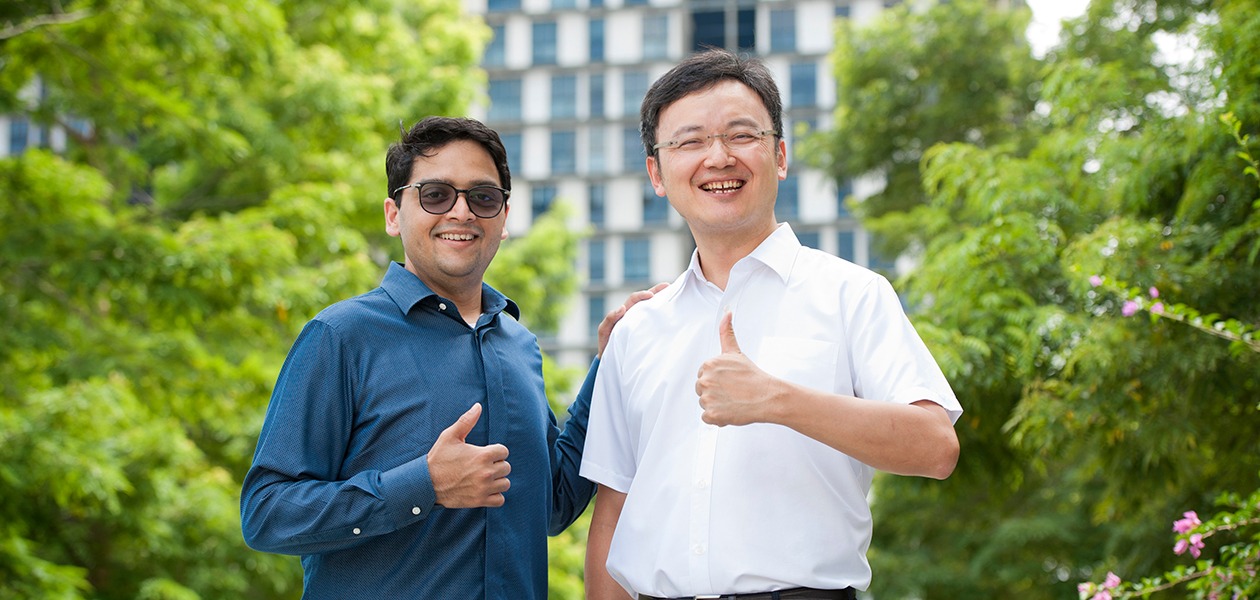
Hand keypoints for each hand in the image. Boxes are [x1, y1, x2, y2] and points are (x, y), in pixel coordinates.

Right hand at [427, 403, 510, 507]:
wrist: (425, 483)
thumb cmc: (438, 458)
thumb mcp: (450, 436)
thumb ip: (466, 421)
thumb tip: (478, 406)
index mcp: (482, 455)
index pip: (504, 451)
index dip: (495, 451)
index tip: (485, 454)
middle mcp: (486, 472)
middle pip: (506, 467)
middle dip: (497, 465)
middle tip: (483, 465)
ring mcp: (484, 488)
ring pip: (505, 483)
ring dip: (498, 480)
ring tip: (485, 477)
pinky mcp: (479, 501)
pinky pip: (500, 500)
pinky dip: (495, 495)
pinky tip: (486, 489)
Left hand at [597, 282, 668, 357]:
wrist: (611, 360)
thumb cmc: (606, 345)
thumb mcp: (604, 331)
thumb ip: (609, 319)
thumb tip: (622, 307)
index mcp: (624, 313)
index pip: (634, 299)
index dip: (642, 295)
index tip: (651, 295)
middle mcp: (633, 315)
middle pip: (645, 299)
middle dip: (656, 291)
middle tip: (668, 286)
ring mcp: (640, 323)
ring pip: (651, 308)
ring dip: (661, 300)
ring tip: (673, 294)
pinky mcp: (646, 332)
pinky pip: (654, 321)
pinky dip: (662, 315)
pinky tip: (671, 313)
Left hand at [695, 311, 775, 425]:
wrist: (766, 396)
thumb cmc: (752, 376)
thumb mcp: (736, 352)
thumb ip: (726, 332)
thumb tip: (726, 313)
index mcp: (708, 364)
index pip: (703, 375)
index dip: (717, 380)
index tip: (730, 381)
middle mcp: (704, 380)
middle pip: (701, 390)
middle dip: (715, 392)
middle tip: (732, 392)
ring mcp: (707, 398)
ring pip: (704, 404)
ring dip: (716, 405)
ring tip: (733, 401)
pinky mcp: (711, 414)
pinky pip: (707, 418)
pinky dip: (718, 418)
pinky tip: (730, 410)